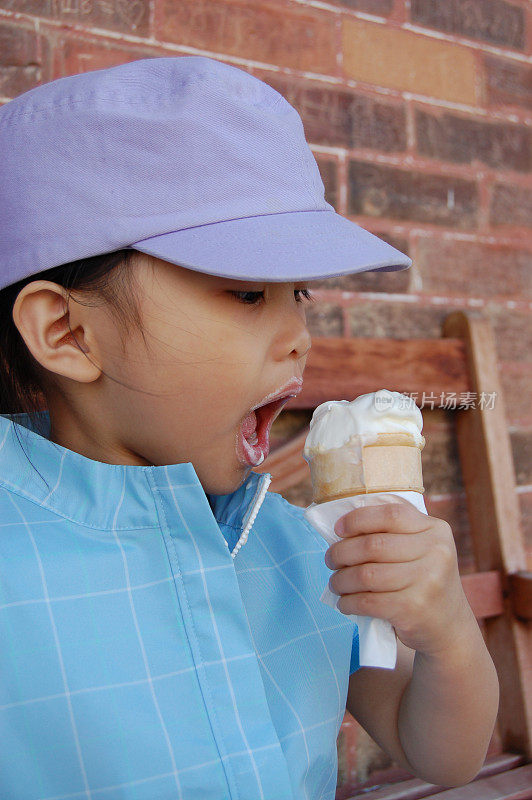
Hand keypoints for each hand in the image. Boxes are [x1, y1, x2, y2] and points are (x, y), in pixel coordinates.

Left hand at [324, 499, 473, 656]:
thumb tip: (343, 525)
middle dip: (341, 552)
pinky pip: (368, 602)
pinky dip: (348, 602)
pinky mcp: (414, 609)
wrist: (449, 628)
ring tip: (336, 583)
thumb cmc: (423, 581)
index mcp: (435, 530)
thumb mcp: (422, 549)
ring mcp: (427, 582)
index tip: (338, 529)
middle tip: (331, 560)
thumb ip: (394, 532)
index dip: (358, 519)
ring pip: (366, 574)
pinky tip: (344, 603)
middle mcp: (436, 552)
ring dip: (341, 580)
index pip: (390, 514)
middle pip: (373, 545)